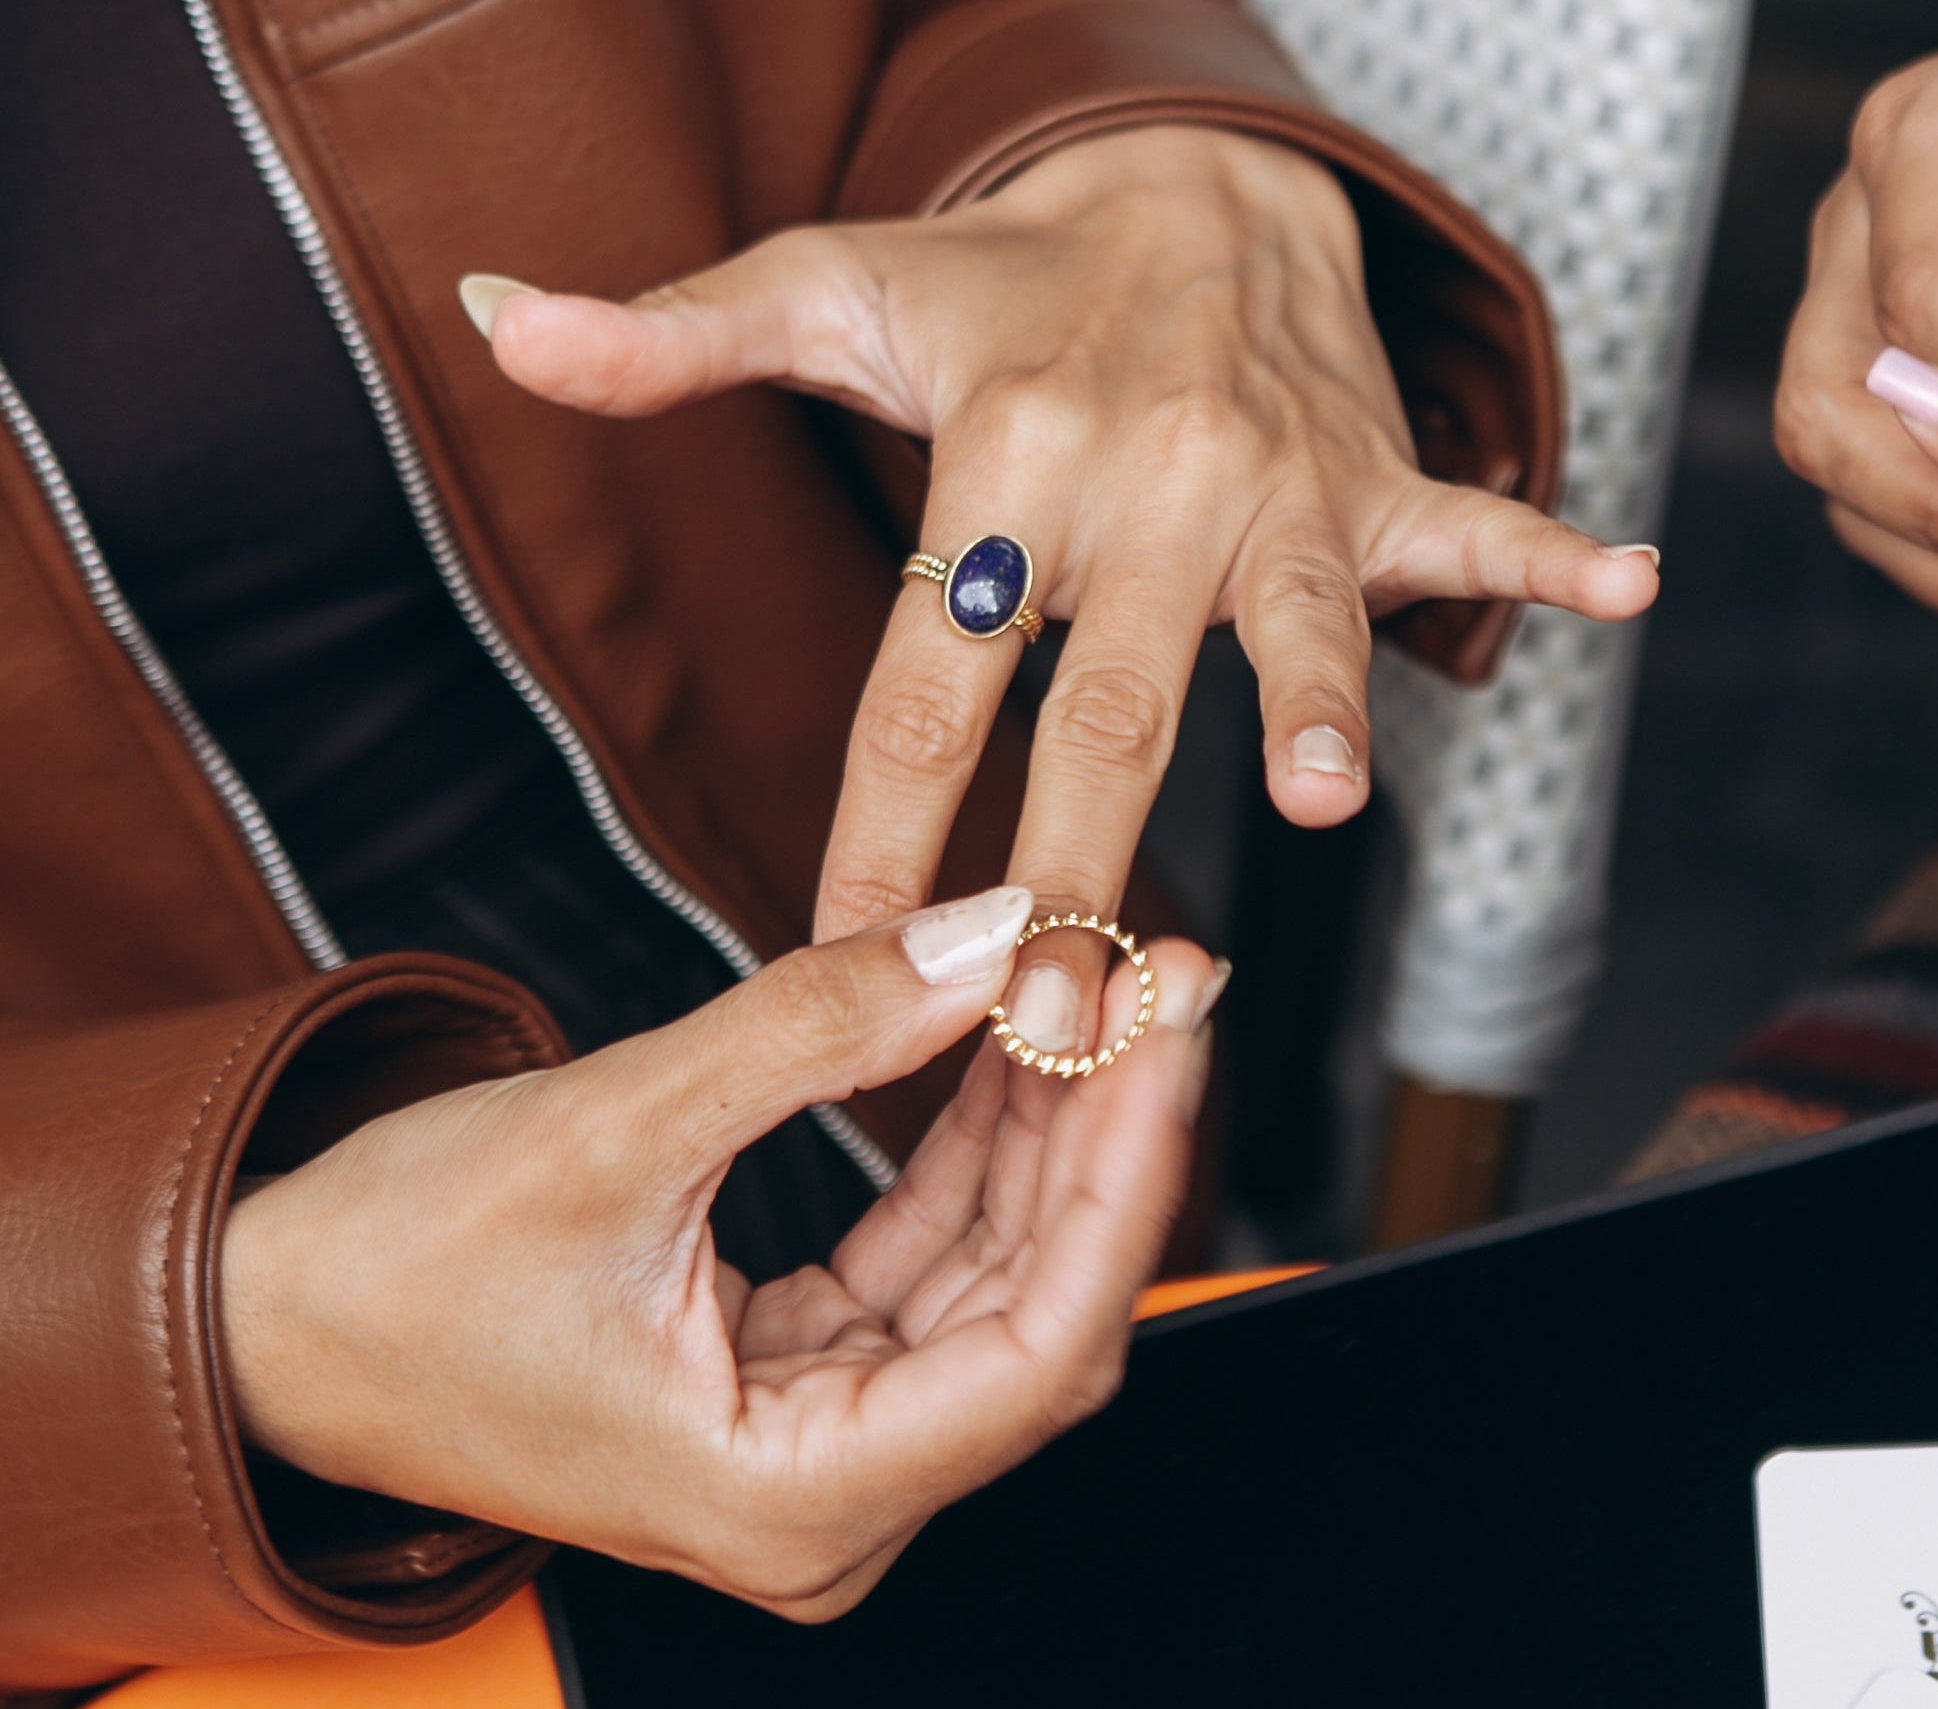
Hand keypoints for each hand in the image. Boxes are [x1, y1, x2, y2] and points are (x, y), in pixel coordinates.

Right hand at [221, 889, 1220, 1618]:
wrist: (266, 1319)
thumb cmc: (395, 1270)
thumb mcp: (618, 1125)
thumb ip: (818, 1029)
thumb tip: (989, 937)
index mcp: (786, 1501)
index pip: (1039, 1351)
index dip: (1125, 1181)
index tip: (1170, 1037)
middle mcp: (824, 1498)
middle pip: (1041, 1308)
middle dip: (1107, 1132)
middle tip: (1158, 975)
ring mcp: (818, 1437)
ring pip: (997, 1272)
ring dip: (1048, 1122)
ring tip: (1098, 980)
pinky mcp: (801, 1370)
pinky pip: (930, 1252)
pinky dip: (974, 1142)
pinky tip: (1008, 1036)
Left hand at [468, 122, 1656, 1051]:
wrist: (1193, 177)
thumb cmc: (997, 275)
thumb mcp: (831, 285)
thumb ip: (667, 331)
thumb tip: (485, 305)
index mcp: (1002, 439)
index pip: (922, 667)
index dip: (873, 821)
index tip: (830, 951)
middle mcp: (1144, 460)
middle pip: (1101, 695)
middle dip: (1069, 866)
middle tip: (1040, 1016)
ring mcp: (1278, 468)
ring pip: (1298, 611)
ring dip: (1319, 695)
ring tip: (1323, 790)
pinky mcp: (1379, 469)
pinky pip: (1471, 517)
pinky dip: (1550, 556)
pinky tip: (1630, 588)